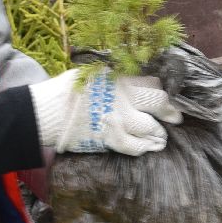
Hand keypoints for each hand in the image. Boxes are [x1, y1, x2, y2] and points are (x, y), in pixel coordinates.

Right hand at [29, 69, 182, 154]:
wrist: (45, 112)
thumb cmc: (65, 91)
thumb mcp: (90, 74)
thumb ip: (113, 77)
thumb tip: (130, 79)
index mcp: (118, 79)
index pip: (150, 82)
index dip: (160, 90)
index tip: (164, 96)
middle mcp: (122, 97)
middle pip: (157, 101)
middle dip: (170, 110)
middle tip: (175, 117)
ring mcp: (118, 119)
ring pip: (150, 126)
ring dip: (159, 133)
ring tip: (162, 137)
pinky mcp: (109, 138)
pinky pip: (134, 146)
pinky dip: (144, 147)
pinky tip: (149, 147)